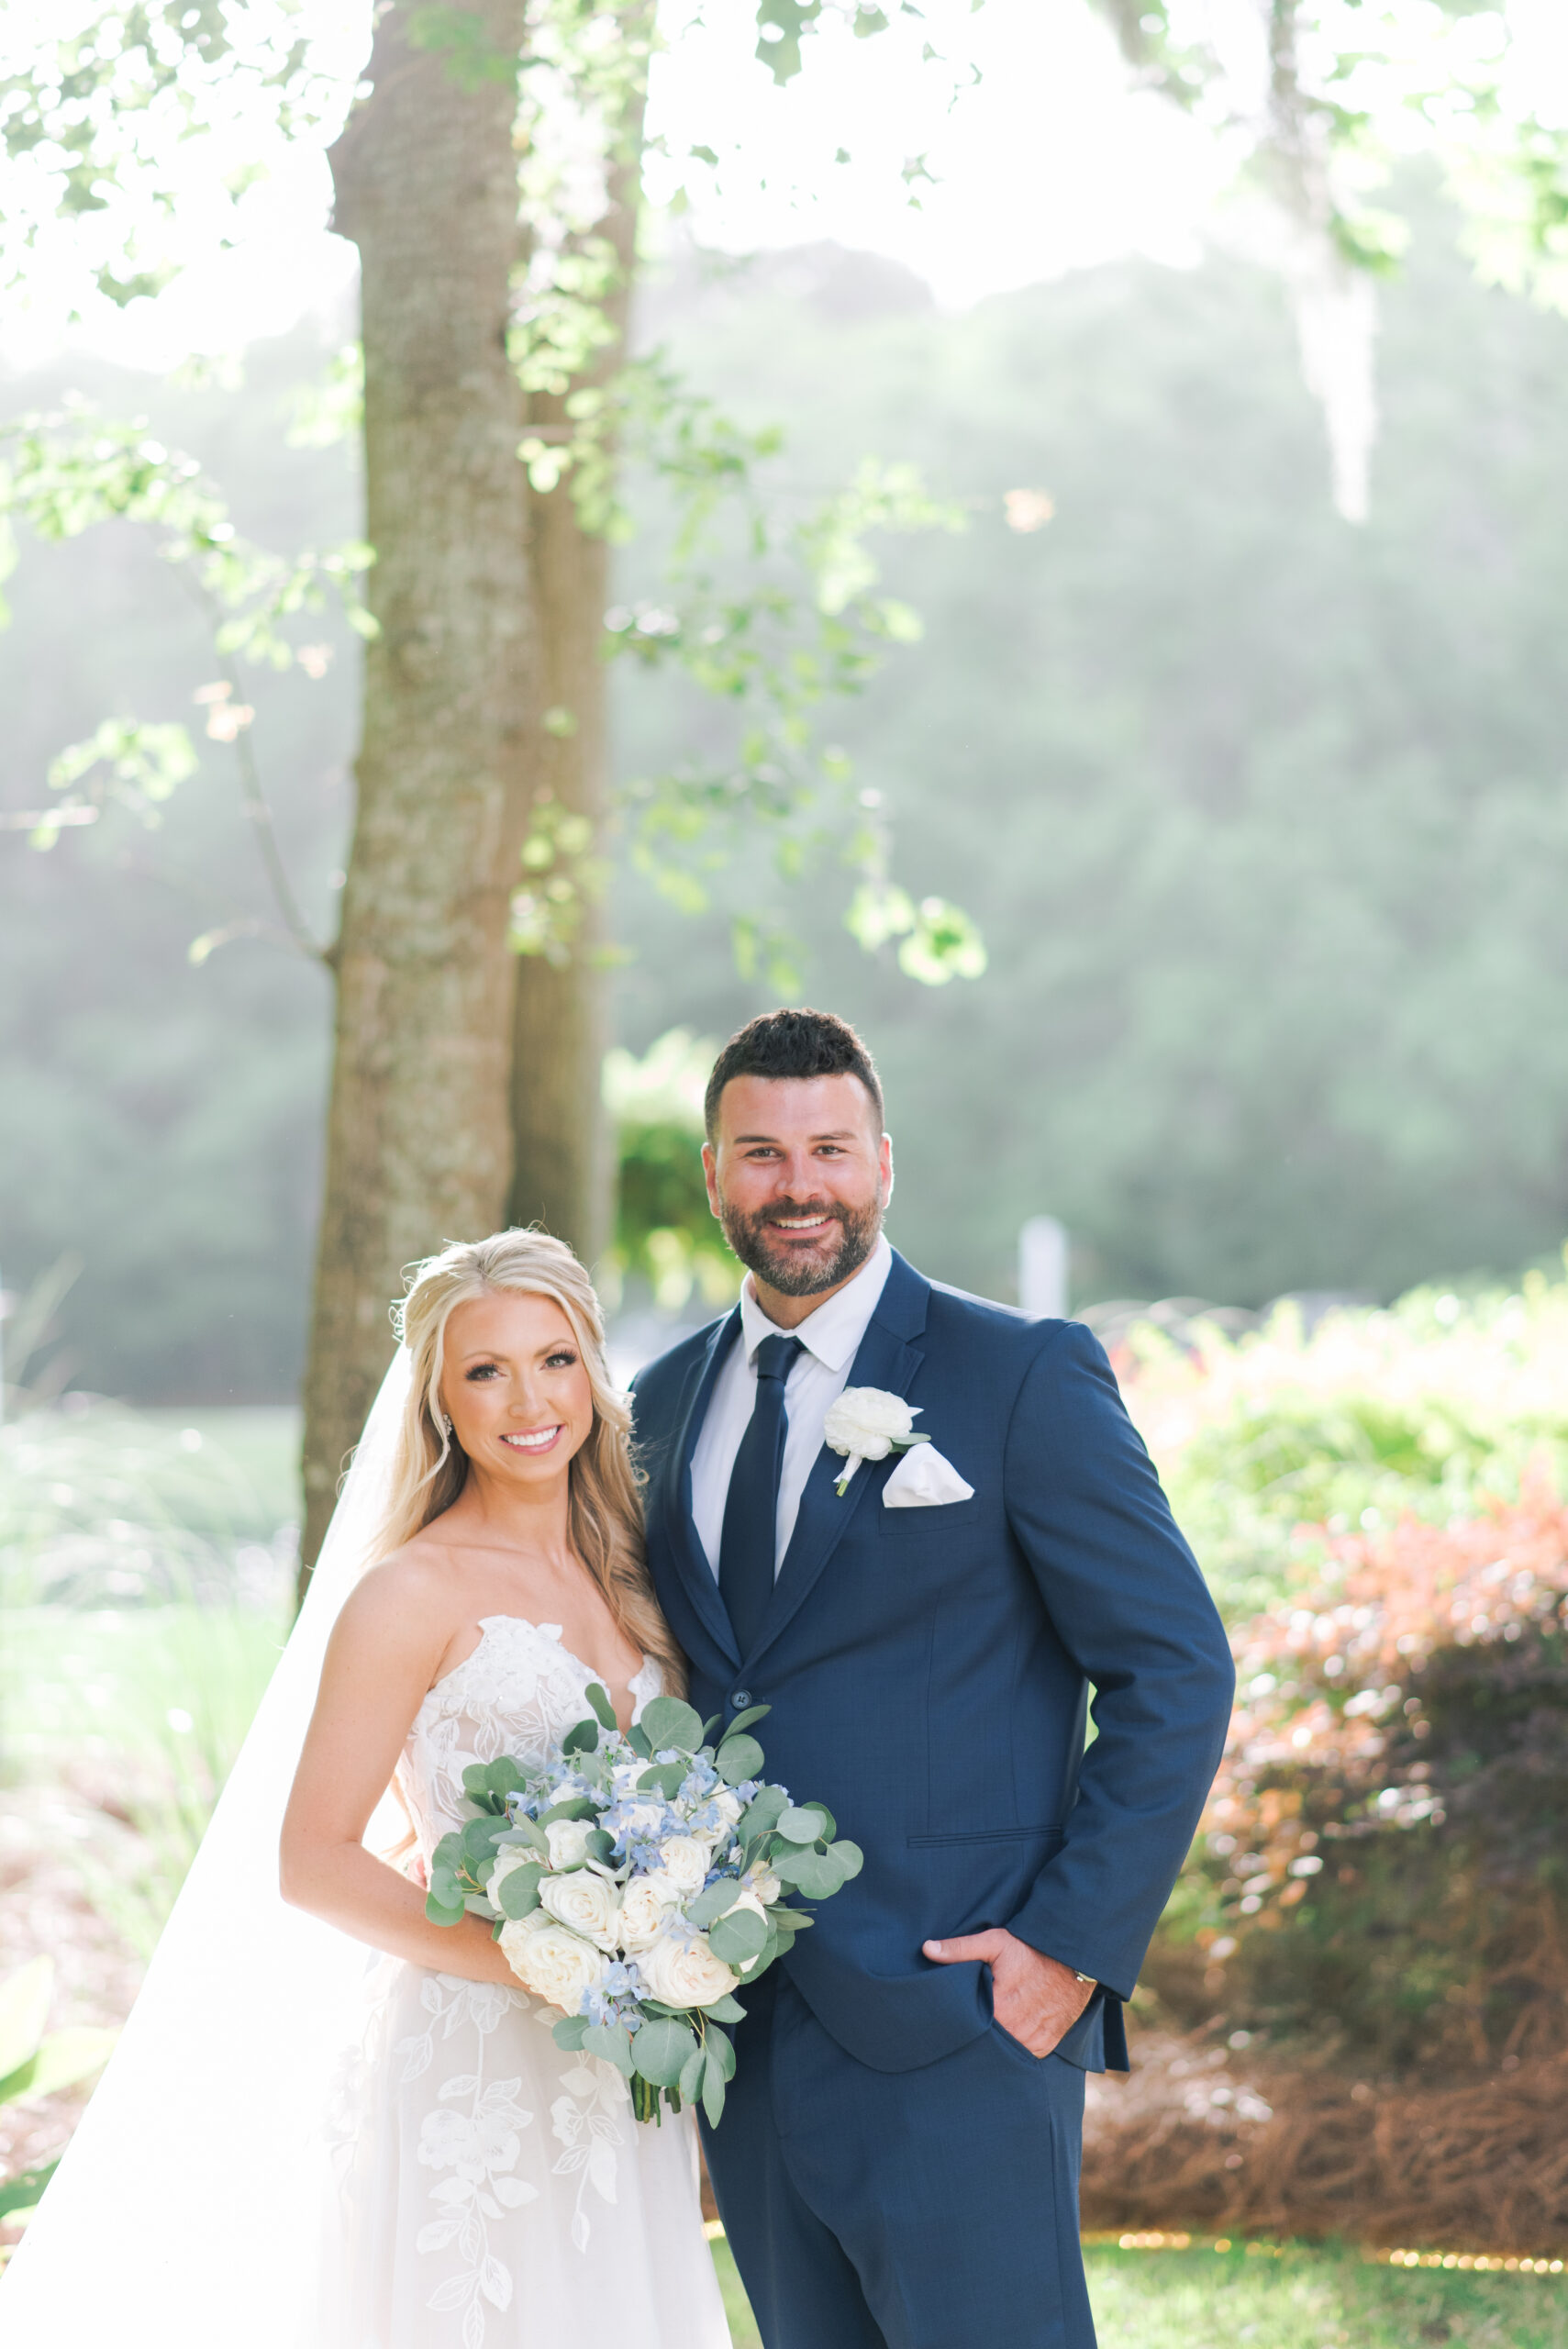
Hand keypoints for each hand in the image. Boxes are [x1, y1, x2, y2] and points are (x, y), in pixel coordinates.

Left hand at [922, 1928, 1092, 2057]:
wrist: (1075, 1961)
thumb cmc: (1031, 1950)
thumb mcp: (995, 1942)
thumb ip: (959, 1949)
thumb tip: (926, 1949)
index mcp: (999, 2009)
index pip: (967, 2026)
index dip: (957, 2022)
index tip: (950, 2017)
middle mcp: (1016, 2031)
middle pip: (984, 2041)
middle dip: (974, 2036)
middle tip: (964, 2026)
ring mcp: (1032, 2041)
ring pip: (1003, 2051)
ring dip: (994, 2044)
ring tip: (983, 2034)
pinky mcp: (1044, 2046)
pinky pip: (1022, 2055)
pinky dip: (1013, 2048)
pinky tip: (1004, 2038)